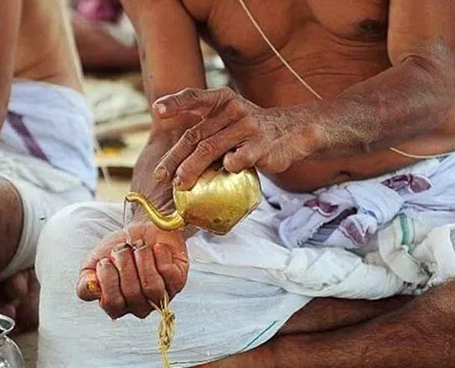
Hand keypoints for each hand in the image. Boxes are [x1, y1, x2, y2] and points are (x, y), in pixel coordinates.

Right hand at [75, 221, 189, 318]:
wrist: (143, 228)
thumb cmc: (119, 248)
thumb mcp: (94, 262)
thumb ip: (86, 281)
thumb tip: (92, 288)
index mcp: (117, 305)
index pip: (112, 304)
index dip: (108, 280)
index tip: (105, 261)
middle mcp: (139, 306)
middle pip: (132, 293)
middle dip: (124, 263)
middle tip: (123, 249)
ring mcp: (161, 295)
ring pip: (151, 287)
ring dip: (142, 259)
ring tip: (139, 247)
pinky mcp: (178, 281)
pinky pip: (168, 273)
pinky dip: (159, 254)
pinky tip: (156, 249)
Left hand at [150, 88, 314, 188]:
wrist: (297, 130)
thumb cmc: (251, 129)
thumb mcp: (229, 119)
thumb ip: (205, 130)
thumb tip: (171, 161)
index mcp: (223, 100)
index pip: (194, 97)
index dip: (175, 103)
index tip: (157, 111)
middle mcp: (234, 110)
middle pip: (195, 135)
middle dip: (174, 158)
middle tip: (161, 176)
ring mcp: (248, 127)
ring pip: (209, 149)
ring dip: (190, 169)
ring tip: (179, 184)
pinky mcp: (261, 146)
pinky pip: (236, 160)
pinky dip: (226, 168)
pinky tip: (223, 173)